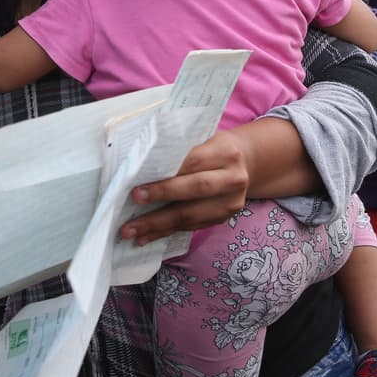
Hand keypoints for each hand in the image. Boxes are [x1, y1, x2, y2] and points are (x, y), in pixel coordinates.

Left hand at [119, 128, 250, 245]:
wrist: (244, 164)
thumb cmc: (212, 148)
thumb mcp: (202, 140)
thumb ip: (180, 152)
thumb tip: (139, 167)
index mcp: (226, 153)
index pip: (193, 162)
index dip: (167, 175)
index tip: (137, 187)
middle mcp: (234, 179)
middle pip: (195, 189)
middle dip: (161, 198)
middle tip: (133, 204)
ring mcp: (231, 202)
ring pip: (191, 215)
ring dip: (158, 225)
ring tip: (131, 231)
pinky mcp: (223, 218)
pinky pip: (191, 227)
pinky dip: (166, 232)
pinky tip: (146, 236)